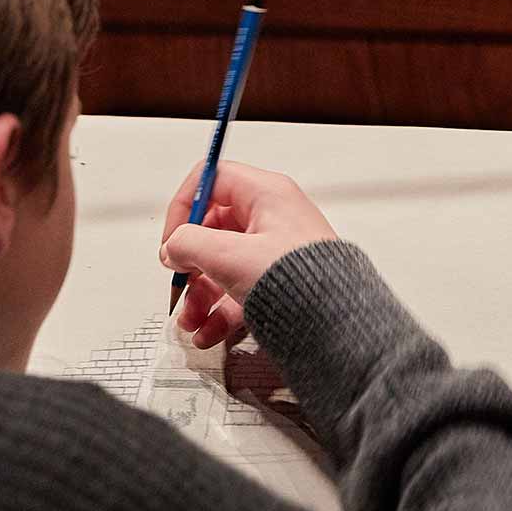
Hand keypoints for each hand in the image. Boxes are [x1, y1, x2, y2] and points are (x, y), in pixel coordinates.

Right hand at [159, 161, 336, 347]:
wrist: (338, 324)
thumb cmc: (301, 281)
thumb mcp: (230, 255)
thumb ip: (190, 244)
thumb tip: (174, 246)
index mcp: (266, 194)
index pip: (212, 180)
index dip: (186, 206)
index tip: (173, 237)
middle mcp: (272, 218)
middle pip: (214, 229)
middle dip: (191, 262)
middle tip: (180, 279)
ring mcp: (275, 251)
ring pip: (223, 265)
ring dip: (200, 294)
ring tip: (191, 318)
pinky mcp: (278, 282)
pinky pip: (238, 289)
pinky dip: (219, 310)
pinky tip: (208, 330)